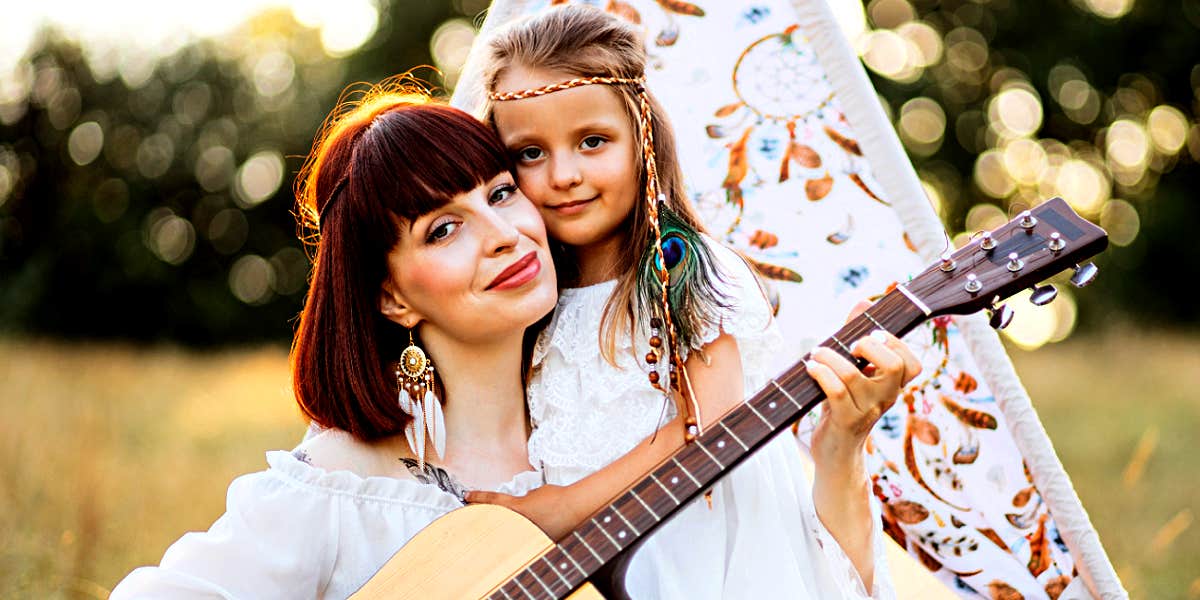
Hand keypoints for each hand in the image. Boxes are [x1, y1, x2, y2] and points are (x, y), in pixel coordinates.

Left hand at [465, 484, 582, 540]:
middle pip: (493, 520)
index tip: (466, 495)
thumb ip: (522, 500)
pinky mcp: (536, 541)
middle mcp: (518, 522)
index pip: (491, 500)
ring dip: (502, 529)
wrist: (573, 507)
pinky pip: (523, 537)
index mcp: (515, 507)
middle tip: (469, 509)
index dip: (477, 497)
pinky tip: (518, 534)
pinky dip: (520, 534)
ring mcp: (526, 533)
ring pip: (508, 531)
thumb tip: (519, 506)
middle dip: (480, 515)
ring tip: (492, 526)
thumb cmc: (556, 498)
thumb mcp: (534, 494)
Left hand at [805, 301, 921, 467]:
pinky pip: (835, 391)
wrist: (835, 454)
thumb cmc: (843, 407)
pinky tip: (810, 368)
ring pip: (853, 375)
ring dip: (829, 357)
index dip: (896, 344)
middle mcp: (885, 399)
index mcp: (892, 387)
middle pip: (895, 366)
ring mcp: (867, 412)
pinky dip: (820, 373)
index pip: (913, 364)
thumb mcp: (854, 373)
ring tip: (817, 354)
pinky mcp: (845, 421)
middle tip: (849, 346)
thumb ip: (859, 338)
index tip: (872, 335)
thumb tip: (865, 302)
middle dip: (869, 346)